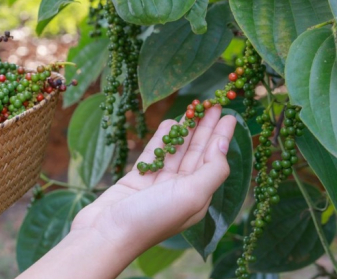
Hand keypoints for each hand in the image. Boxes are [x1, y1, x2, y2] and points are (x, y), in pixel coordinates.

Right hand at [70, 106, 235, 259]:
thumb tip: (224, 143)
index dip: (222, 136)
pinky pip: (154, 153)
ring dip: (186, 129)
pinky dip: (162, 138)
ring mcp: (158, 184)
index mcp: (198, 196)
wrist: (107, 233)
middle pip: (197, 152)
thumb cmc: (152, 218)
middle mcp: (181, 190)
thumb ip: (212, 169)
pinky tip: (170, 122)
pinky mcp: (138, 179)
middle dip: (206, 128)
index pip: (214, 160)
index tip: (229, 114)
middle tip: (214, 103)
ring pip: (176, 150)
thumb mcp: (192, 195)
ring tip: (194, 108)